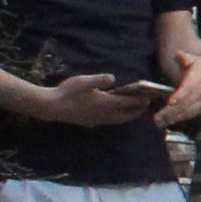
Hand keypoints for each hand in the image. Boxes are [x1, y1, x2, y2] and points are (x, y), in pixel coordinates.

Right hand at [35, 72, 158, 127]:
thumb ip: (99, 79)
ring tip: (134, 110)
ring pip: (118, 120)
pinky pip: (109, 122)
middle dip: (137, 110)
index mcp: (105, 104)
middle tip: (145, 104)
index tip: (149, 97)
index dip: (140, 101)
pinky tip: (114, 113)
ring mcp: (97, 121)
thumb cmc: (67, 92)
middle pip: (126, 115)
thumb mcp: (83, 81)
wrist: (51, 107)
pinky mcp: (90, 123)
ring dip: (128, 116)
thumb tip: (112, 77)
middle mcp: (104, 115)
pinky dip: (117, 118)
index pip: (128, 104)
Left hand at [153, 51, 200, 127]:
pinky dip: (180, 118)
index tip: (169, 102)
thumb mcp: (191, 58)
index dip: (179, 96)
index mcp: (199, 79)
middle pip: (185, 104)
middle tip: (156, 118)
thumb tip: (178, 54)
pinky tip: (169, 122)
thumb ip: (184, 57)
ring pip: (188, 111)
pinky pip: (192, 114)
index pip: (188, 89)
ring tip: (159, 122)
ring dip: (173, 118)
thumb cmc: (198, 64)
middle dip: (170, 112)